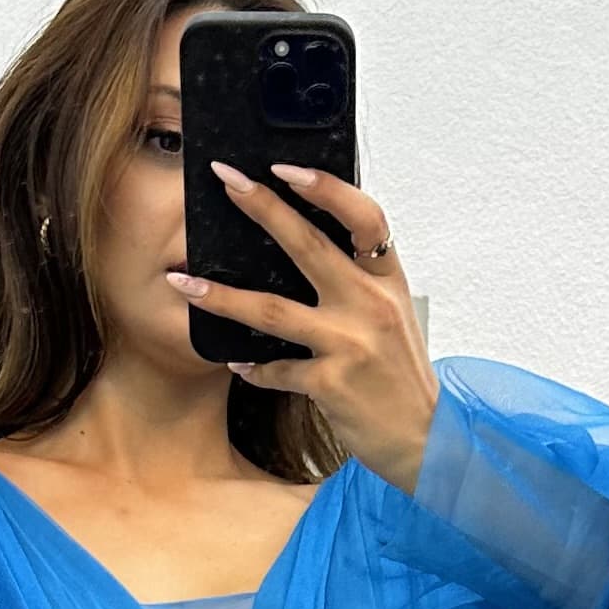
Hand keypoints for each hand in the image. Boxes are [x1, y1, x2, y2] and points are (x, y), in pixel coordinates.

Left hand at [168, 164, 438, 490]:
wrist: (426, 439)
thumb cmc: (402, 377)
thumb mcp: (393, 316)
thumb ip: (359, 281)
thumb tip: (307, 246)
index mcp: (388, 280)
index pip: (364, 217)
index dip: (326, 188)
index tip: (286, 168)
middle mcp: (371, 305)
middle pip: (308, 245)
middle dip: (262, 207)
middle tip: (226, 180)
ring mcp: (351, 344)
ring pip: (272, 310)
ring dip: (222, 295)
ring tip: (182, 281)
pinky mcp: (331, 383)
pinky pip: (276, 370)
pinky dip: (253, 368)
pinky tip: (236, 363)